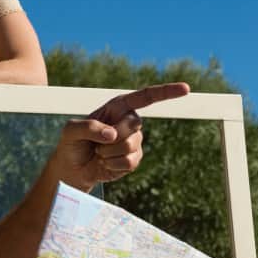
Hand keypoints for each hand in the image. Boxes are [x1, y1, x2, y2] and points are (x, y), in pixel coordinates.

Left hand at [50, 82, 190, 190]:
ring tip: (99, 154)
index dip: (166, 92)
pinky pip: (130, 162)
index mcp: (118, 107)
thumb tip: (112, 134)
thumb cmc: (71, 144)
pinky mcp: (134, 159)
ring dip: (109, 153)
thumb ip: (88, 127)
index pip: (146, 97)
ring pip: (130, 145)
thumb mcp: (71, 130)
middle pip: (134, 124)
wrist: (73, 169)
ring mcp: (134, 141)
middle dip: (112, 136)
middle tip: (97, 143)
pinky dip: (113, 165)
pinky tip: (105, 163)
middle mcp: (129, 121)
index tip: (186, 89)